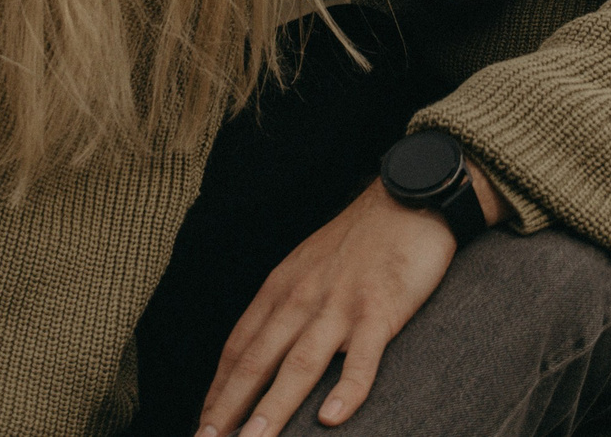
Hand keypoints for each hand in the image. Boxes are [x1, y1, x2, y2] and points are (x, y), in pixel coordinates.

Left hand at [195, 164, 500, 435]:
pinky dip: (347, 389)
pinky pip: (362, 357)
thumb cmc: (358, 240)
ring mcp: (340, 305)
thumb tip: (260, 350)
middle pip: (258, 361)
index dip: (218, 391)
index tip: (203, 427)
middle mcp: (302, 298)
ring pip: (299, 365)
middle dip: (229, 408)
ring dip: (273, 408)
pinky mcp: (380, 310)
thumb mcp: (307, 266)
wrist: (407, 197)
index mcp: (281, 289)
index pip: (238, 348)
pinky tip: (332, 418)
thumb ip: (284, 306)